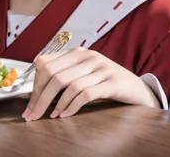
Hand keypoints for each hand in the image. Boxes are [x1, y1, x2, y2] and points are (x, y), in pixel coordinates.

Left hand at [22, 47, 160, 120]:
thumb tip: (37, 86)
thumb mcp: (85, 74)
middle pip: (54, 75)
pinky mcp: (111, 83)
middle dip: (40, 97)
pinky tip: (65, 115)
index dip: (35, 85)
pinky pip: (85, 93)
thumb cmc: (107, 83)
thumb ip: (65, 74)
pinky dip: (72, 105)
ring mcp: (100, 68)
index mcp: (78, 52)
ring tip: (48, 117)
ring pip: (68, 84)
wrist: (139, 90)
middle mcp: (88, 57)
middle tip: (32, 115)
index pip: (46, 64)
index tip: (30, 104)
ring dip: (54, 104)